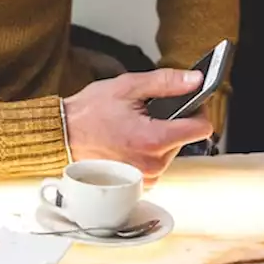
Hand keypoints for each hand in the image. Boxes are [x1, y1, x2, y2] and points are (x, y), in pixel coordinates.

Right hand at [63, 69, 213, 184]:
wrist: (61, 136)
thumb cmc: (88, 112)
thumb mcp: (128, 87)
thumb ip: (166, 82)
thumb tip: (196, 80)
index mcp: (154, 139)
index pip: (202, 128)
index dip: (196, 111)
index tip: (183, 104)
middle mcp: (153, 164)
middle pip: (185, 139)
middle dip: (171, 124)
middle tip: (144, 115)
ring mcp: (146, 177)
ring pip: (172, 151)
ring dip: (159, 139)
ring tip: (132, 129)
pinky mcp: (139, 184)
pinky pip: (158, 164)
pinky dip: (149, 152)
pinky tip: (129, 143)